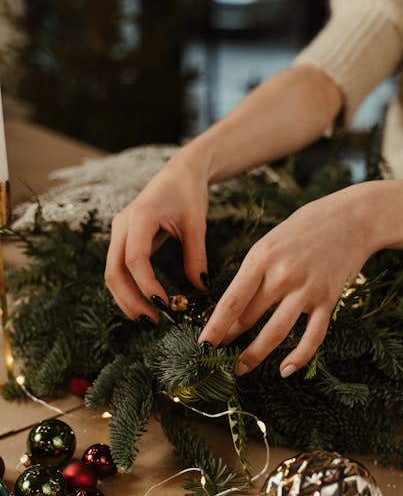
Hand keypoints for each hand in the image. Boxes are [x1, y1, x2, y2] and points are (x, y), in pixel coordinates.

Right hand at [105, 156, 209, 321]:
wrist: (179, 172)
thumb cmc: (189, 193)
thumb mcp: (197, 224)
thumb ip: (196, 257)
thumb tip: (199, 289)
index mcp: (140, 217)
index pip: (135, 259)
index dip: (146, 286)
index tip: (165, 306)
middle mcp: (122, 225)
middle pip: (113, 272)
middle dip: (130, 301)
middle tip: (153, 323)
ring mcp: (118, 232)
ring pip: (111, 274)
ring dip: (126, 300)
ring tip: (149, 320)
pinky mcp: (122, 240)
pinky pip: (118, 269)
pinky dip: (128, 290)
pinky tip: (144, 305)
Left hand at [198, 184, 376, 376]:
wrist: (353, 218)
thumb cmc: (306, 228)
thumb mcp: (271, 241)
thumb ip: (254, 272)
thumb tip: (234, 307)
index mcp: (262, 257)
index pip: (231, 301)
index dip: (214, 327)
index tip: (202, 345)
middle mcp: (283, 275)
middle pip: (249, 318)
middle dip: (229, 340)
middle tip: (216, 357)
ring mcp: (307, 289)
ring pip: (275, 333)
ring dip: (255, 355)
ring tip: (241, 369)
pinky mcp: (329, 300)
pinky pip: (312, 337)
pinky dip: (298, 357)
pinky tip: (284, 370)